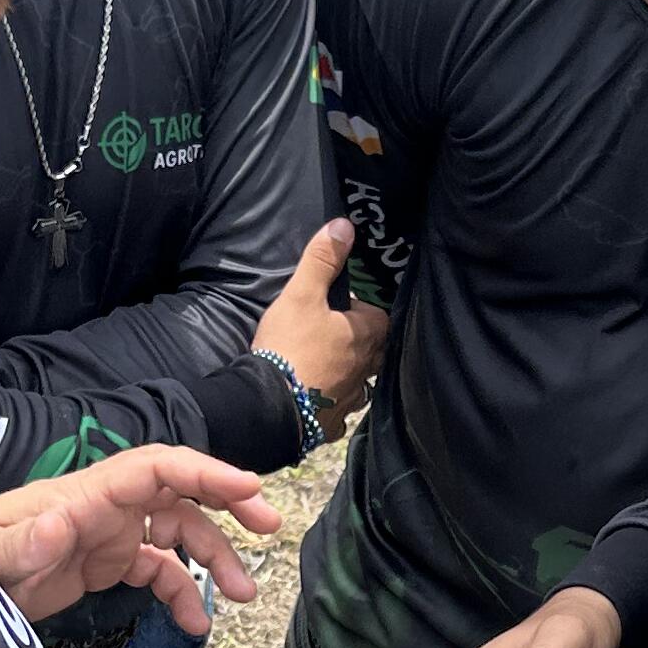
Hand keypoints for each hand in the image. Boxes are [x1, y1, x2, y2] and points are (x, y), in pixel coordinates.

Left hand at [0, 448, 279, 639]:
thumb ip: (23, 542)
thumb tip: (59, 524)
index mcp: (85, 496)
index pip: (155, 469)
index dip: (203, 471)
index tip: (248, 487)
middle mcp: (105, 508)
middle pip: (179, 491)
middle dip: (227, 501)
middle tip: (269, 525)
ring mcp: (109, 535)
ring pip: (178, 533)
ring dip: (215, 559)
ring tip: (245, 594)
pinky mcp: (106, 564)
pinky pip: (158, 570)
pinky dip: (183, 593)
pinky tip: (196, 626)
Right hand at [250, 218, 388, 437]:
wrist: (270, 405)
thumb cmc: (290, 345)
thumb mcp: (302, 294)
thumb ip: (322, 260)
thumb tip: (345, 225)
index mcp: (367, 335)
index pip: (377, 315)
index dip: (359, 310)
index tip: (336, 308)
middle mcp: (368, 368)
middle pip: (374, 349)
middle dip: (359, 341)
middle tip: (331, 333)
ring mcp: (353, 398)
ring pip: (362, 380)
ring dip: (349, 372)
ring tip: (326, 364)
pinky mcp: (334, 422)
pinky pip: (341, 408)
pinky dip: (333, 402)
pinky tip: (318, 397)